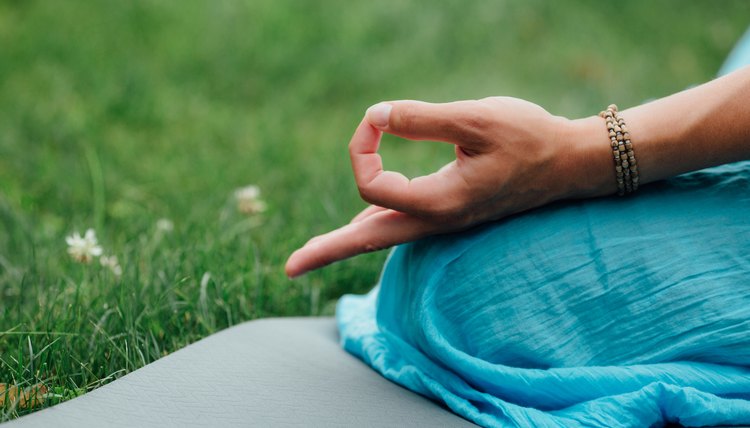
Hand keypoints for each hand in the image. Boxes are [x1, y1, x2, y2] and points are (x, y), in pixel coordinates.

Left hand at [285, 97, 598, 277]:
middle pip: (367, 241)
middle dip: (327, 252)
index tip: (380, 116)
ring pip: (382, 235)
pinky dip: (371, 223)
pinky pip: (399, 223)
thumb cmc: (530, 138)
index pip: (371, 182)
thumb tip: (376, 116)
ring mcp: (442, 221)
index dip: (363, 143)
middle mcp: (436, 220)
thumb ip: (423, 118)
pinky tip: (360, 222)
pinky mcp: (449, 211)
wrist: (568, 164)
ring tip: (310, 256)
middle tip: (289, 268)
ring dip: (344, 243)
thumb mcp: (476, 118)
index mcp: (439, 202)